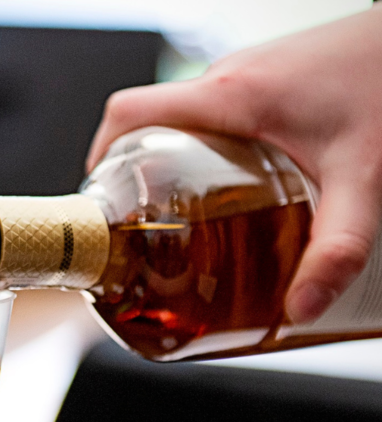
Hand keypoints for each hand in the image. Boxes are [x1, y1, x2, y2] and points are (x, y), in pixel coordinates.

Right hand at [87, 5, 381, 323]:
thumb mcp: (361, 179)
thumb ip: (336, 249)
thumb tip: (299, 308)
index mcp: (229, 98)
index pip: (128, 114)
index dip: (99, 156)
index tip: (100, 201)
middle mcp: (226, 82)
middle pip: (145, 126)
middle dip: (131, 177)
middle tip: (145, 228)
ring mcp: (243, 79)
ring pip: (178, 124)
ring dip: (167, 166)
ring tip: (183, 218)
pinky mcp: (262, 84)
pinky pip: (208, 118)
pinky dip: (199, 153)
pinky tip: (229, 188)